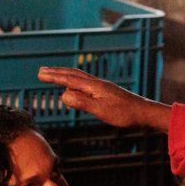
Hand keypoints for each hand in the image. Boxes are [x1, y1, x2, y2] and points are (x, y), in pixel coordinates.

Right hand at [38, 67, 170, 130]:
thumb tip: (63, 95)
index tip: (39, 73)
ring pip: (81, 78)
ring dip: (66, 76)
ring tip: (55, 76)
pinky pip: (87, 84)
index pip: (70, 79)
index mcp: (95, 87)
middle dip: (57, 73)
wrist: (145, 113)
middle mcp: (98, 84)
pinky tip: (77, 88)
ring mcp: (104, 87)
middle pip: (74, 75)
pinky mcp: (108, 92)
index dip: (54, 76)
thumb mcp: (102, 110)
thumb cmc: (125, 114)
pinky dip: (77, 83)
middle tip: (41, 71)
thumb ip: (83, 102)